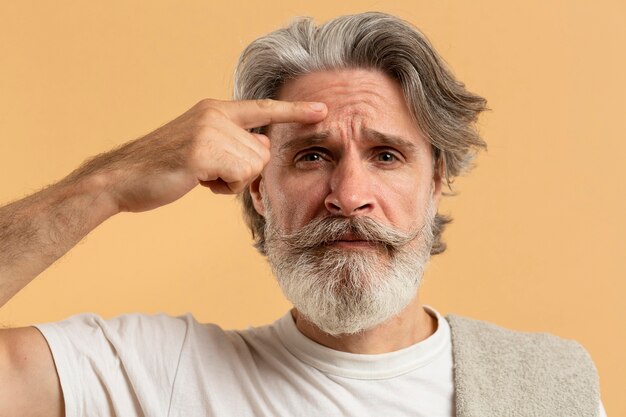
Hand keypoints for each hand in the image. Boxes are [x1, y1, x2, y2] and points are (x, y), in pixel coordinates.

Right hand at [68, 98, 326, 212]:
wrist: (121, 178)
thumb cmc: (164, 168)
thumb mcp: (202, 145)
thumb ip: (232, 142)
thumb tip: (261, 147)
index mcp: (216, 110)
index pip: (263, 108)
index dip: (294, 110)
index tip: (323, 109)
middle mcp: (217, 114)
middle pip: (262, 152)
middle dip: (243, 172)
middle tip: (210, 173)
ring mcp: (210, 130)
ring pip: (253, 167)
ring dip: (230, 181)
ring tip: (200, 175)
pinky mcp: (203, 150)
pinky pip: (238, 177)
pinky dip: (222, 187)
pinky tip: (198, 181)